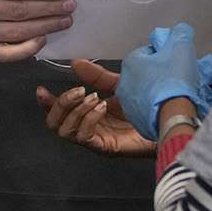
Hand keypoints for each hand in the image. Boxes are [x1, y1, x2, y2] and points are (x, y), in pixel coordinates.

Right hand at [36, 60, 154, 156]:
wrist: (169, 120)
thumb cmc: (146, 107)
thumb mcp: (119, 86)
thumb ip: (97, 77)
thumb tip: (75, 63)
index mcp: (87, 116)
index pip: (58, 113)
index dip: (47, 103)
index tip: (42, 90)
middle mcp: (87, 130)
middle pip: (54, 124)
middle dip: (60, 104)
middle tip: (79, 91)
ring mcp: (96, 140)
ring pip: (65, 131)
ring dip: (76, 110)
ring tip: (95, 97)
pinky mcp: (105, 148)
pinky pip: (84, 136)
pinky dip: (88, 119)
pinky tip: (103, 107)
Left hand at [116, 23, 211, 140]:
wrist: (175, 115)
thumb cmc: (175, 80)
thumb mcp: (181, 46)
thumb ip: (180, 33)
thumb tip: (180, 31)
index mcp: (130, 63)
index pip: (148, 52)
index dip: (165, 55)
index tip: (176, 61)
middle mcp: (124, 84)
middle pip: (146, 73)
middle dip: (161, 73)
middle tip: (178, 77)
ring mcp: (129, 105)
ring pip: (147, 92)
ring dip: (160, 91)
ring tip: (177, 93)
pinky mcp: (138, 122)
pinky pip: (150, 111)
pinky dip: (160, 108)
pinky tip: (172, 107)